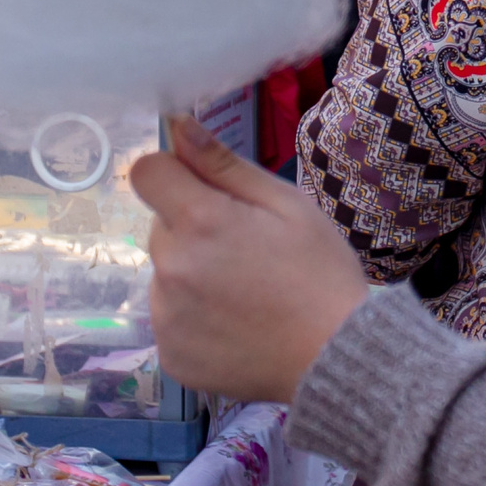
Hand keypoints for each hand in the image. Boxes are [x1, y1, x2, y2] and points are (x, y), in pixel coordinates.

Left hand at [134, 117, 368, 403]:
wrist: (337, 358)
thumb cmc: (321, 272)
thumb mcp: (287, 205)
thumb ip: (225, 165)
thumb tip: (178, 126)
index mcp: (199, 222)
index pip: (147, 173)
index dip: (174, 175)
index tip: (205, 193)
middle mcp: (170, 268)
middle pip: (161, 227)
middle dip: (192, 229)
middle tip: (246, 251)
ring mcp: (166, 317)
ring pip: (165, 273)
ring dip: (191, 274)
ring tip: (245, 294)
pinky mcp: (170, 355)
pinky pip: (170, 318)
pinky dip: (194, 318)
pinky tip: (236, 325)